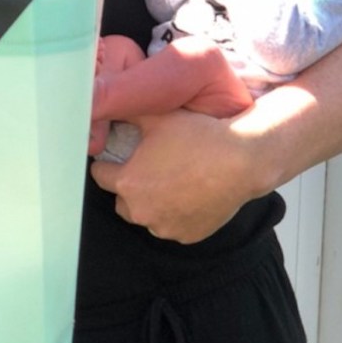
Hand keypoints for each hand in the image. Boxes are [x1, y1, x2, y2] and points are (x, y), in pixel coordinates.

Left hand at [89, 108, 256, 242]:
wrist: (242, 160)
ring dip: (151, 203)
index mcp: (128, 183)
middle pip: (120, 200)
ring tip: (169, 181)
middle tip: (146, 169)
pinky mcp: (187, 236)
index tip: (115, 158)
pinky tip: (188, 194)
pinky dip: (175, 214)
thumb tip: (110, 105)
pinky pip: (171, 225)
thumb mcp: (157, 117)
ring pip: (146, 215)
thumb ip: (127, 113)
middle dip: (128, 187)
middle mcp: (141, 211)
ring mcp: (165, 227)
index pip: (100, 176)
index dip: (106, 164)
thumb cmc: (198, 136)